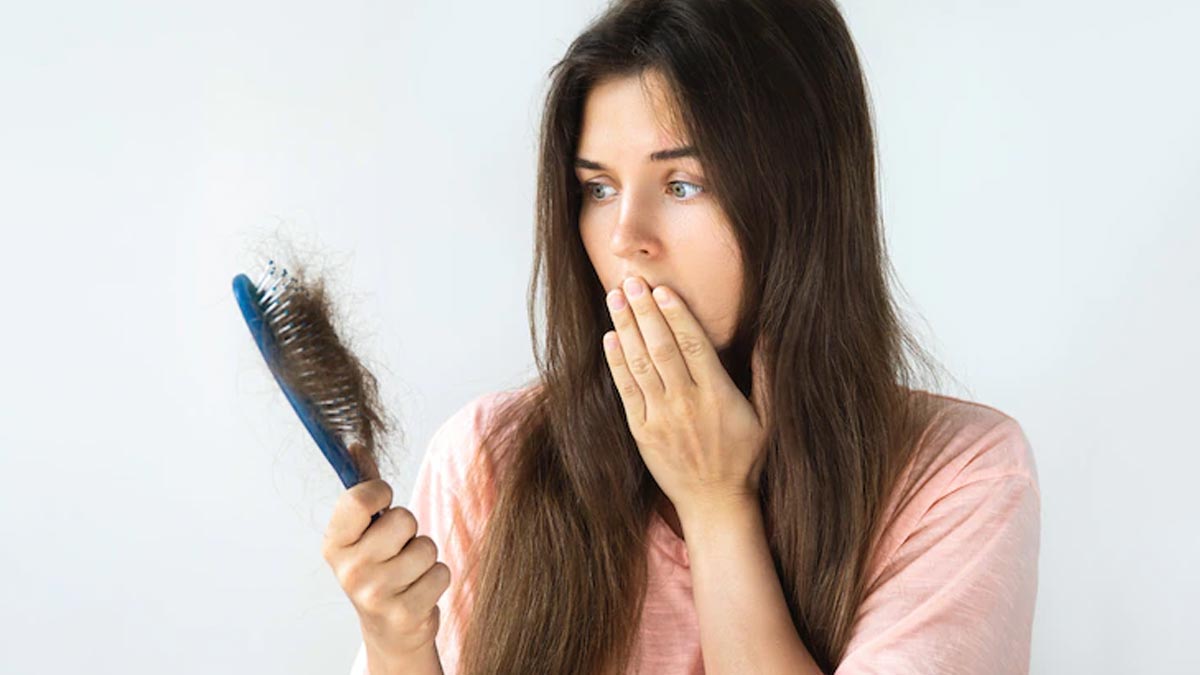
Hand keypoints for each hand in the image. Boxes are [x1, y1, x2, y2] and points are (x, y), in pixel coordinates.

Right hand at [322, 447, 451, 664]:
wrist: (389, 628)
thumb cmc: (379, 567)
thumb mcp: (364, 531)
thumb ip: (363, 488)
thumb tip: (356, 443)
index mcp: (334, 543)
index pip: (359, 499)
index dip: (381, 492)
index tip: (384, 502)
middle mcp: (348, 570)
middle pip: (403, 520)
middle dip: (410, 530)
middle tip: (398, 548)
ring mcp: (374, 594)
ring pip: (426, 547)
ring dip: (426, 556)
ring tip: (410, 571)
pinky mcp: (403, 613)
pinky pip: (441, 573)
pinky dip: (437, 579)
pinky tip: (419, 590)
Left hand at [601, 276, 770, 520]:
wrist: (715, 504)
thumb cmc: (745, 459)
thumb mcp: (768, 419)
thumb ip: (766, 376)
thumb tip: (770, 335)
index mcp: (717, 396)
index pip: (693, 345)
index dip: (676, 314)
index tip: (663, 289)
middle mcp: (686, 404)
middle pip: (661, 348)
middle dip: (644, 311)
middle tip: (631, 281)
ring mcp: (660, 418)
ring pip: (640, 364)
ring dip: (625, 328)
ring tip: (615, 297)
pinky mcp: (641, 432)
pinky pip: (626, 391)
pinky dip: (617, 363)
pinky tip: (610, 338)